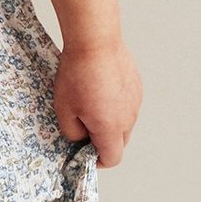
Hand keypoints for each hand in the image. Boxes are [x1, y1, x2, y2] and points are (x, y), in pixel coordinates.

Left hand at [52, 36, 141, 167]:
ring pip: (124, 122)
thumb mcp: (64, 109)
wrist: (95, 40)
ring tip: (88, 102)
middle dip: (102, 141)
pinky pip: (127, 103)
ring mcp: (135, 100)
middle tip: (82, 127)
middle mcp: (129, 117)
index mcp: (111, 128)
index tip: (84, 153)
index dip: (97, 161)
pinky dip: (115, 104)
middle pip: (119, 142)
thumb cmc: (77, 75)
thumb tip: (81, 138)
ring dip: (109, 121)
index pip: (112, 158)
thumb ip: (72, 133)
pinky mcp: (136, 85)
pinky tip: (98, 87)